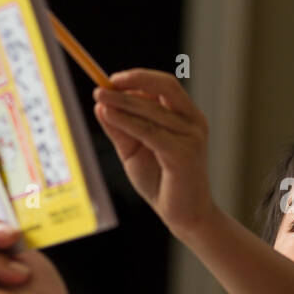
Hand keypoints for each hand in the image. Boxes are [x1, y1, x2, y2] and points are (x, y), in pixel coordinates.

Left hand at [92, 69, 215, 235]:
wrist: (184, 215)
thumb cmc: (162, 182)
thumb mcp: (134, 151)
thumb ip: (120, 129)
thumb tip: (101, 105)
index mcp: (186, 117)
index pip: (164, 86)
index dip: (138, 78)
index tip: (110, 79)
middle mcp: (193, 122)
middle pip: (165, 87)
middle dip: (133, 80)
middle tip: (103, 82)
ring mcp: (191, 137)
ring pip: (152, 110)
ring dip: (123, 101)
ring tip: (99, 97)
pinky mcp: (183, 154)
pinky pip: (150, 131)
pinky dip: (127, 121)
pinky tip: (110, 115)